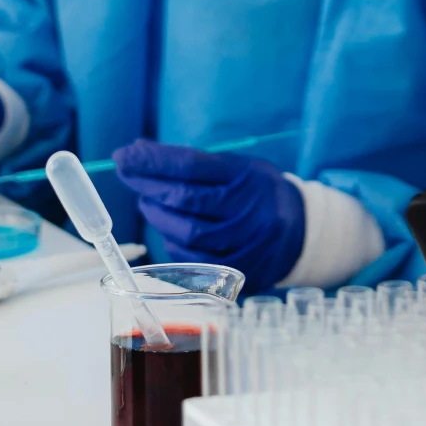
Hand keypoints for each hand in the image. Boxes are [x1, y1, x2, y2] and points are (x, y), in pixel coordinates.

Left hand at [112, 141, 305, 293]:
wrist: (301, 231)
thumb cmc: (257, 192)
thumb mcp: (238, 167)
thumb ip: (196, 163)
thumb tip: (139, 154)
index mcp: (246, 177)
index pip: (190, 165)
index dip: (153, 160)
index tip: (125, 154)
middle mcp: (247, 211)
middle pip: (184, 199)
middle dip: (148, 185)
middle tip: (128, 174)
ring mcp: (244, 244)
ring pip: (186, 232)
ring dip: (157, 216)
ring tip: (147, 201)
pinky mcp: (238, 272)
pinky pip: (193, 258)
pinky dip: (173, 242)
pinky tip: (168, 229)